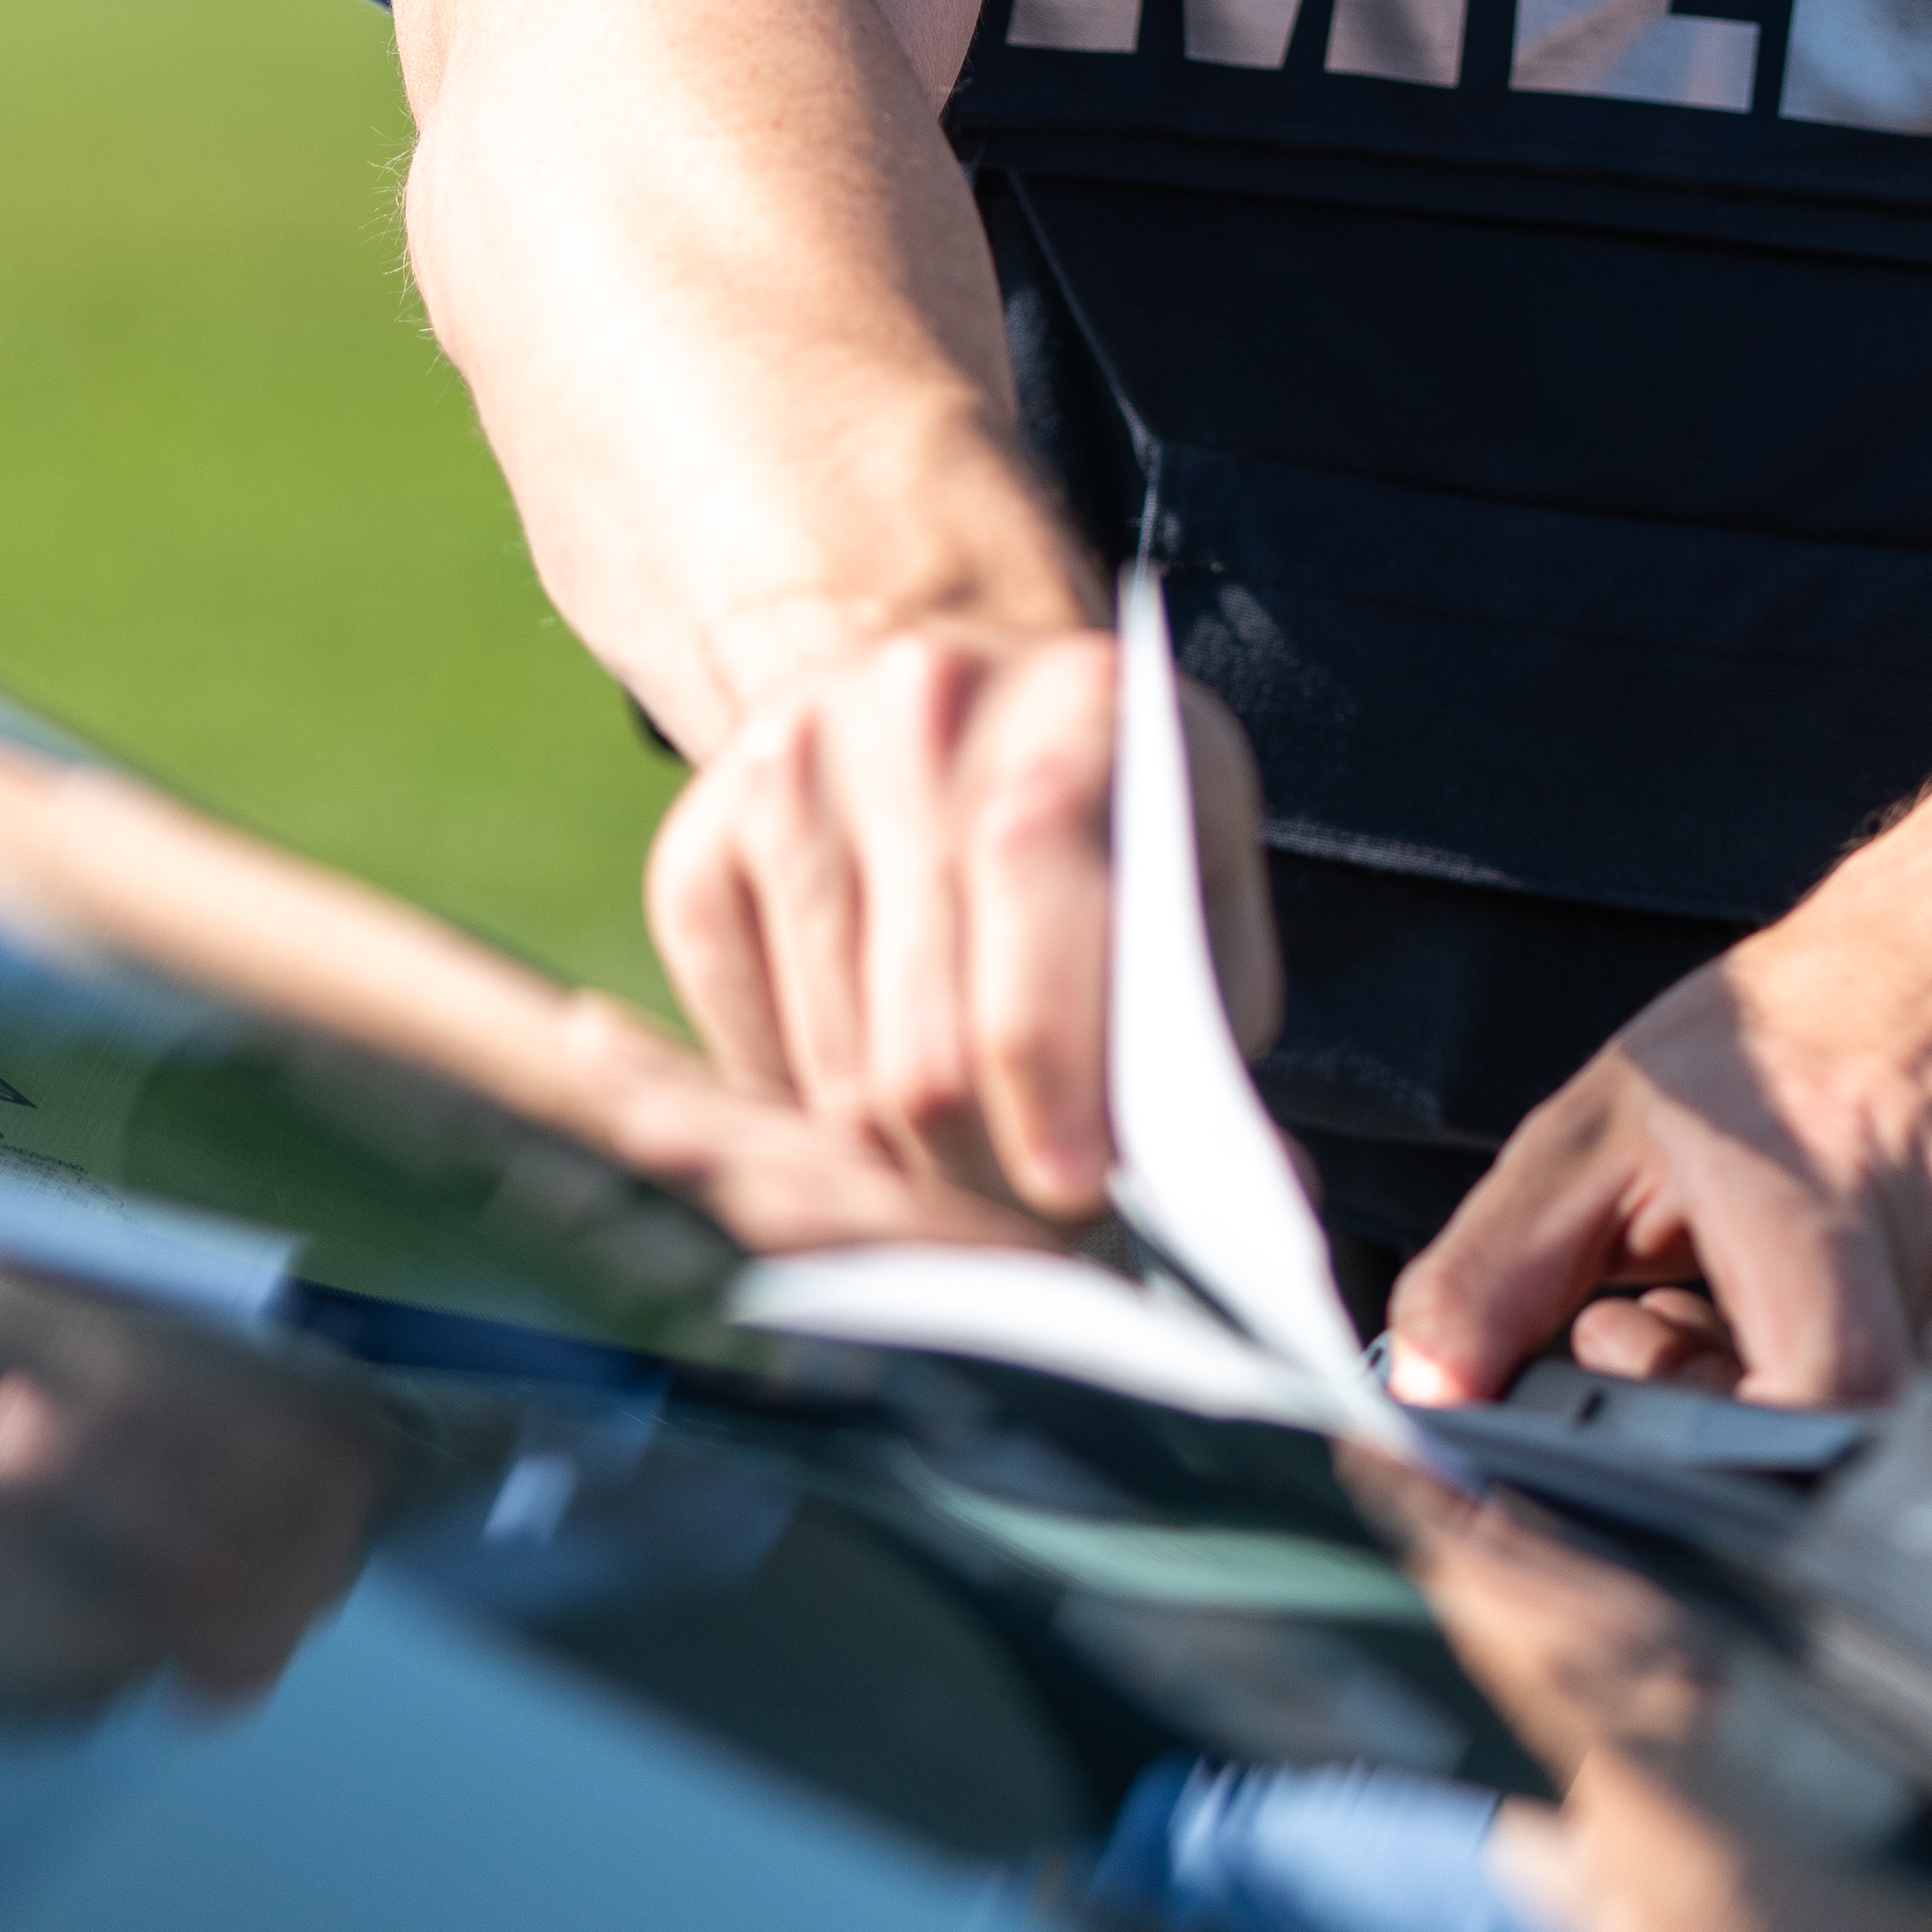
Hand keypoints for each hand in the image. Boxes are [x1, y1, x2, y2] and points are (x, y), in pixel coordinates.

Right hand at [643, 620, 1279, 1220]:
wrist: (958, 707)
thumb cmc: (1109, 835)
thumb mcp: (1197, 889)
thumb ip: (1205, 1027)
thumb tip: (1237, 1200)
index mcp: (1074, 699)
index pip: (1036, 878)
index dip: (1056, 1062)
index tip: (1075, 1192)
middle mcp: (915, 708)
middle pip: (924, 1031)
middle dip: (990, 1173)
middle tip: (1037, 1231)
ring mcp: (785, 769)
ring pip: (833, 1076)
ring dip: (909, 1174)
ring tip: (976, 1187)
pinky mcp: (694, 849)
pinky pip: (747, 1058)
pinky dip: (814, 1128)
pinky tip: (880, 1110)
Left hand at [1381, 821, 1931, 1413]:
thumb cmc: (1795, 1034)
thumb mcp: (1609, 1115)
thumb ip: (1498, 1265)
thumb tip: (1420, 1400)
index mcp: (1822, 1176)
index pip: (1818, 1390)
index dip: (1718, 1433)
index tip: (1635, 1357)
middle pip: (1839, 1439)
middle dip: (1739, 1415)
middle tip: (1692, 1314)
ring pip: (1899, 1431)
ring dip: (1811, 1398)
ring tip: (1785, 1287)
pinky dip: (1896, 1381)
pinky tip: (1876, 1284)